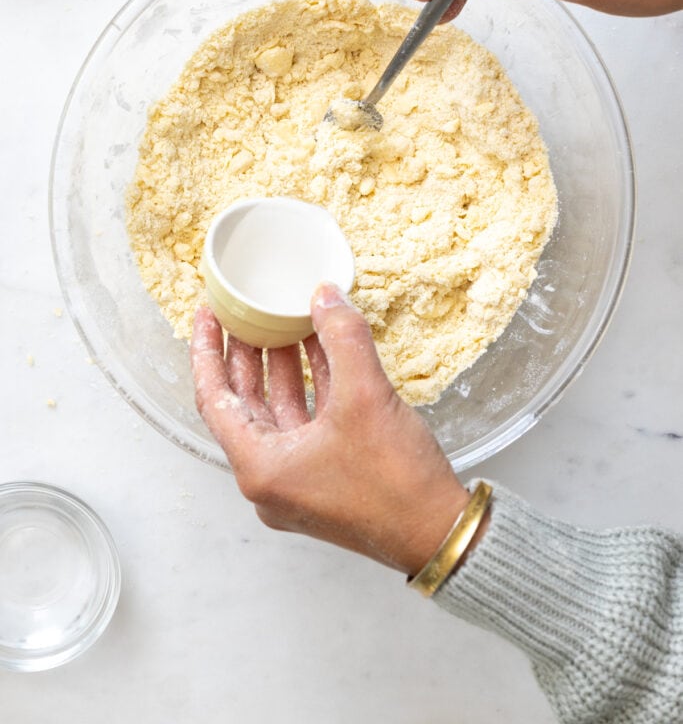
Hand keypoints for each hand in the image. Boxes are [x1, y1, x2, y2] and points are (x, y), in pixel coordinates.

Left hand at [191, 283, 471, 575]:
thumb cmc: (395, 482)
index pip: (214, 398)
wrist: (441, 534)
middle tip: (246, 311)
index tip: (207, 314)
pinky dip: (313, 386)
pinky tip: (324, 349)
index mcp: (260, 466)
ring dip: (284, 366)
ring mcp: (298, 480)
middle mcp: (270, 478)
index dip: (207, 350)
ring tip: (285, 321)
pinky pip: (308, 421)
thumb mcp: (365, 396)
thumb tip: (325, 295)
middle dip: (248, 353)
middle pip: (245, 403)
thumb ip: (342, 337)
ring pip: (279, 410)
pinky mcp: (326, 478)